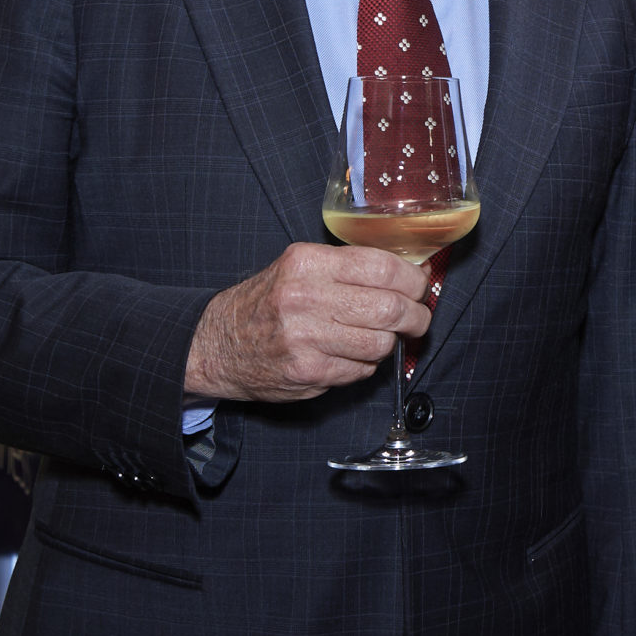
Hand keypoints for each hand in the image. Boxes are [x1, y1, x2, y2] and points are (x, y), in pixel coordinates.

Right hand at [182, 242, 431, 401]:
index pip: (383, 267)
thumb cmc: (268, 302)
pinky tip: (351, 355)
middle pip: (390, 308)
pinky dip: (366, 365)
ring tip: (381, 337)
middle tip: (418, 318)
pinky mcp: (306, 372)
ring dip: (390, 343)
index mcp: (309, 263)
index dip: (413, 280)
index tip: (420, 287)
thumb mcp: (302, 267)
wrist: (215, 344)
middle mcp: (305, 297)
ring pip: (380, 343)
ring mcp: (305, 338)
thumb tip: (413, 272)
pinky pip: (361, 370)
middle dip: (416, 315)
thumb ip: (352, 268)